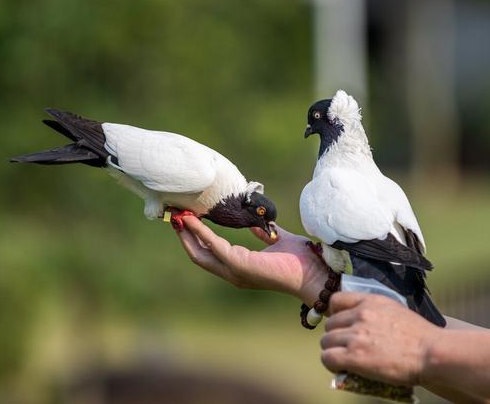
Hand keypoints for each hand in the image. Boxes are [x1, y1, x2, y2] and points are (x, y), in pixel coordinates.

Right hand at [174, 215, 327, 304]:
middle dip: (184, 235)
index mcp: (239, 267)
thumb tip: (254, 223)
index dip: (194, 236)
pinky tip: (193, 219)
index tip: (185, 217)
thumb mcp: (277, 240)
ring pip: (200, 253)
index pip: (209, 252)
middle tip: (174, 215)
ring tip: (178, 215)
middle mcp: (233, 272)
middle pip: (198, 254)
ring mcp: (235, 271)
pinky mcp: (240, 265)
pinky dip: (201, 232)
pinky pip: (215, 246)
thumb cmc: (301, 260)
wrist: (315, 273)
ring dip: (187, 233)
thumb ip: (263, 233)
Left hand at [320, 292, 441, 385]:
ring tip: (344, 358)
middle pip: (329, 324)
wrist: (431, 353)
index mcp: (370, 301)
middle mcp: (360, 315)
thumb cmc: (420, 336)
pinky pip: (328, 357)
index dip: (334, 313)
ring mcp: (356, 335)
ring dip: (332, 350)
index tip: (340, 324)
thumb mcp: (395, 310)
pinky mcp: (354, 356)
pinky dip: (331, 363)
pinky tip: (341, 367)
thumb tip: (359, 320)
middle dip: (335, 336)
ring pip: (326, 341)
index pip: (336, 300)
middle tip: (346, 346)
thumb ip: (374, 311)